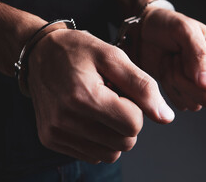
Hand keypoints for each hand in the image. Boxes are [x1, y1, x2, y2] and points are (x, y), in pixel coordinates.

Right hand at [27, 29, 174, 163]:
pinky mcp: (49, 139)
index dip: (135, 108)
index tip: (121, 91)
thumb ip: (142, 86)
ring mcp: (55, 132)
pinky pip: (90, 155)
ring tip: (98, 107)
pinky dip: (97, 140)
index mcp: (83, 96)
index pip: (133, 124)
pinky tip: (87, 117)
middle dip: (126, 122)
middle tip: (110, 98)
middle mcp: (65, 120)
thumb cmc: (77, 51)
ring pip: (109, 154)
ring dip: (112, 134)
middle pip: (123, 143)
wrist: (39, 54)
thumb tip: (166, 117)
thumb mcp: (112, 56)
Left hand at [124, 7, 205, 110]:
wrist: (142, 32)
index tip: (181, 55)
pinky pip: (181, 105)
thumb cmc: (163, 25)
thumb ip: (199, 55)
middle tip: (173, 58)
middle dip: (183, 80)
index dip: (198, 77)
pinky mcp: (186, 92)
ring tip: (169, 62)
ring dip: (174, 83)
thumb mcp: (182, 30)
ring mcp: (201, 84)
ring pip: (194, 103)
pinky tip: (165, 72)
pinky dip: (169, 90)